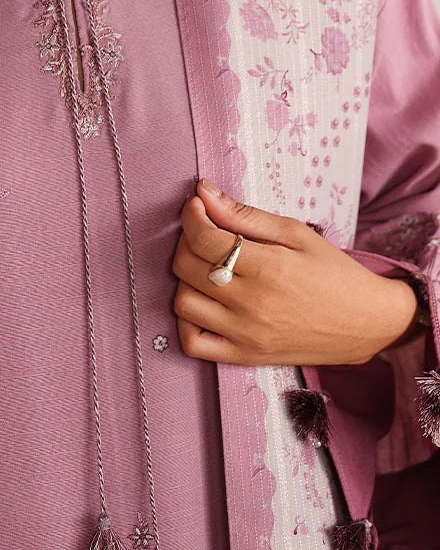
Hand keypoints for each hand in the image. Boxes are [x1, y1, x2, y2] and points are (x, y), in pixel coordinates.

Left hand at [170, 178, 418, 365]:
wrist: (366, 323)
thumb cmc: (334, 272)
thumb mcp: (296, 233)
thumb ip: (245, 214)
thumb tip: (203, 192)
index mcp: (269, 268)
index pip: (203, 238)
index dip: (191, 215)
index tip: (197, 206)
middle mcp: (252, 305)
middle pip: (186, 267)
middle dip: (187, 240)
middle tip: (205, 233)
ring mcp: (246, 335)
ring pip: (183, 303)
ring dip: (185, 279)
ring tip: (207, 267)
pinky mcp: (245, 357)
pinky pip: (192, 343)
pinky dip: (186, 323)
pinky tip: (204, 303)